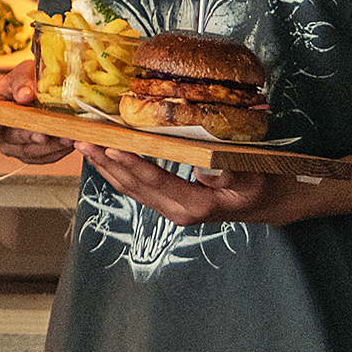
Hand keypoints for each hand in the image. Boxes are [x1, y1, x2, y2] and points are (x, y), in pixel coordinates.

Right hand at [0, 60, 72, 164]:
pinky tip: (69, 139)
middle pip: (6, 140)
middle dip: (26, 136)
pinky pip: (44, 157)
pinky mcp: (34, 154)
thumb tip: (24, 95)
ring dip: (48, 145)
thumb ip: (23, 81)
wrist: (51, 88)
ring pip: (27, 152)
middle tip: (43, 132)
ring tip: (66, 135)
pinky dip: (59, 150)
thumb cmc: (31, 79)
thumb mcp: (26, 71)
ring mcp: (15, 145)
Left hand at [77, 145, 308, 227]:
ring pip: (129, 188)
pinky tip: (103, 156)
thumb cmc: (263, 185)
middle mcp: (177, 210)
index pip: (156, 182)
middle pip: (133, 186)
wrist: (269, 202)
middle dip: (106, 163)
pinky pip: (135, 187)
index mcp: (195, 205)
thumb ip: (229, 174)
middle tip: (83, 141)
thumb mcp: (254, 177)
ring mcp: (169, 208)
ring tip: (83, 145)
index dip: (132, 164)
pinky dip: (117, 170)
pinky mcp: (167, 202)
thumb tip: (206, 171)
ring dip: (105, 166)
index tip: (110, 147)